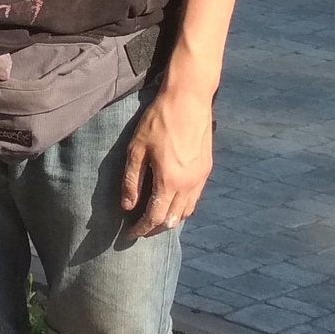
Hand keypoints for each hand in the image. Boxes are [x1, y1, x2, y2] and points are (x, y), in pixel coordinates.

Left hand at [118, 79, 214, 237]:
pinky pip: (195, 198)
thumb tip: (127, 206)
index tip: (129, 234)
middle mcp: (189, 184)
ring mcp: (200, 177)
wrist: (189, 99)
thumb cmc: (159, 120)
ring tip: (155, 218)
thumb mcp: (136, 148)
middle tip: (140, 229)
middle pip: (172, 219)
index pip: (155, 217)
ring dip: (170, 219)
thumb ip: (132, 180)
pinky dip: (182, 206)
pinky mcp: (206, 169)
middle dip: (155, 229)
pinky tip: (171, 200)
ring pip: (186, 211)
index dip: (141, 229)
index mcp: (169, 180)